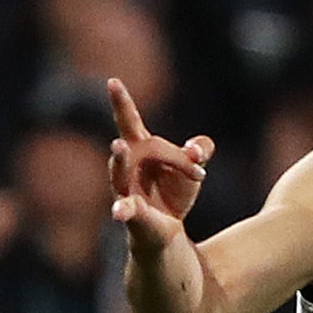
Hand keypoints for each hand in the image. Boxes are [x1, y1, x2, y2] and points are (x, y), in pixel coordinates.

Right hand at [107, 77, 211, 254]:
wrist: (169, 231)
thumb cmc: (174, 192)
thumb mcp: (192, 168)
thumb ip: (199, 151)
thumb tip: (198, 150)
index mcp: (141, 148)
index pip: (129, 121)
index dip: (121, 102)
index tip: (112, 81)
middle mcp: (126, 166)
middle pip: (129, 147)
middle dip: (122, 134)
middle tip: (120, 123)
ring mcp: (125, 189)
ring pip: (120, 174)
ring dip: (120, 161)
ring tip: (119, 147)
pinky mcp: (132, 214)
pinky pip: (126, 209)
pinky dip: (123, 210)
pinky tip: (119, 211)